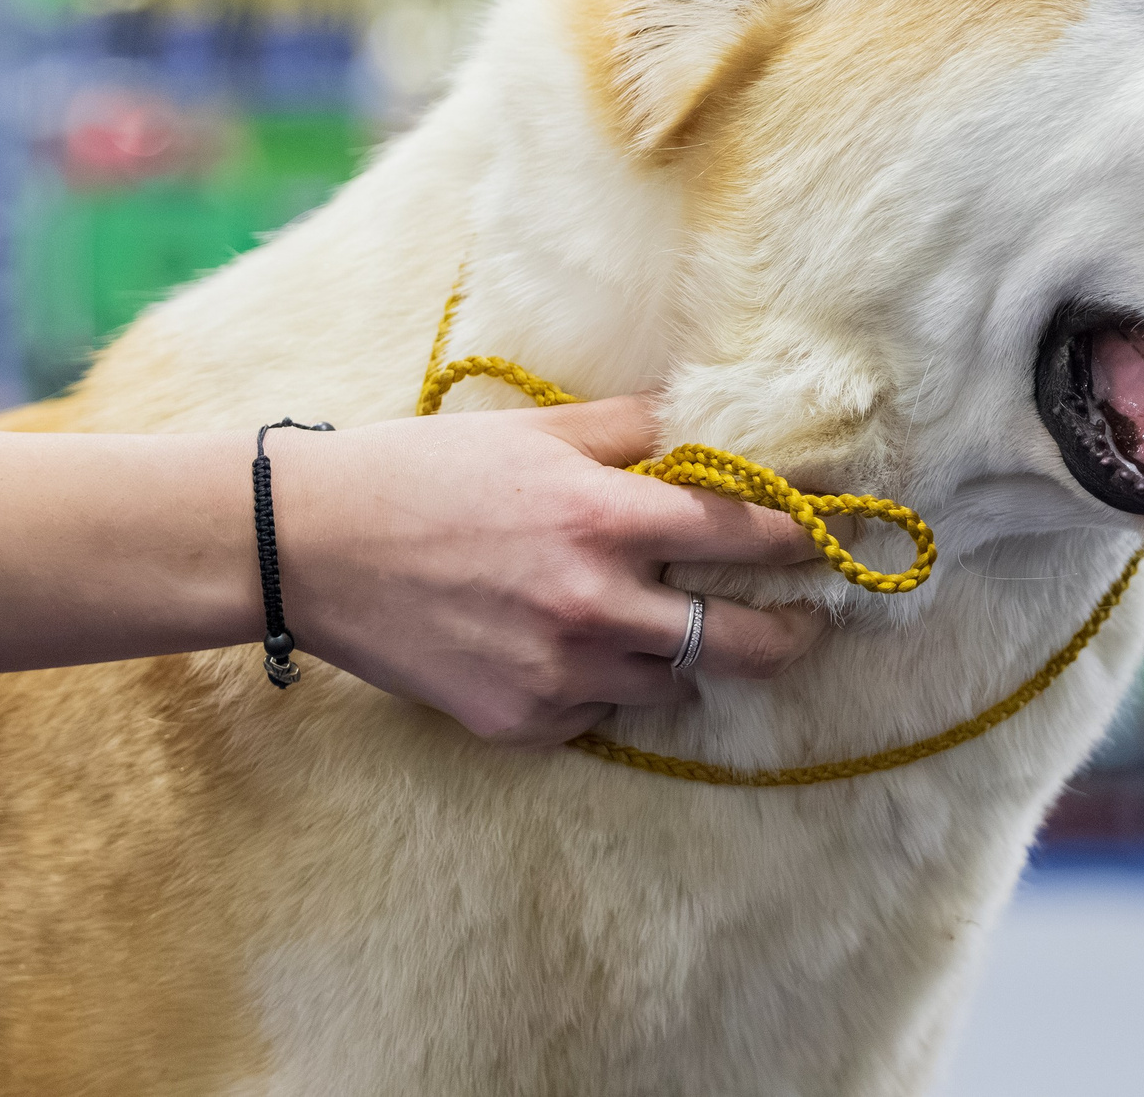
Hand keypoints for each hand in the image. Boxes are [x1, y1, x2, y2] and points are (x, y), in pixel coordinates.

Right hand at [270, 396, 827, 746]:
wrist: (312, 546)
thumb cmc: (422, 474)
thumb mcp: (534, 433)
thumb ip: (630, 431)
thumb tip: (705, 422)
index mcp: (604, 518)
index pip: (742, 536)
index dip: (799, 539)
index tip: (831, 539)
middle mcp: (593, 603)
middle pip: (735, 642)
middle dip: (788, 636)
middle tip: (807, 626)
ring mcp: (557, 672)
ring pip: (669, 684)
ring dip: (677, 658)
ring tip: (654, 626)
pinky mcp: (519, 721)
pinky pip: (596, 713)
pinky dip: (597, 686)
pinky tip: (564, 650)